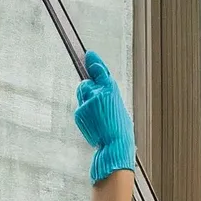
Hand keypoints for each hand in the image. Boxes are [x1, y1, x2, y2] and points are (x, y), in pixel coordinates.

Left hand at [74, 51, 135, 183]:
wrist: (113, 145)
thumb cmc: (121, 129)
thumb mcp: (119, 107)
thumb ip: (108, 94)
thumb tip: (96, 87)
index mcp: (111, 91)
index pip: (101, 71)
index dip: (95, 62)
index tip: (89, 54)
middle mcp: (98, 94)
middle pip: (87, 83)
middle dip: (90, 87)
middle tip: (96, 100)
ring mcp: (87, 103)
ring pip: (82, 93)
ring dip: (87, 98)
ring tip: (98, 114)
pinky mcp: (80, 113)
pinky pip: (80, 107)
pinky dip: (85, 112)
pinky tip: (94, 122)